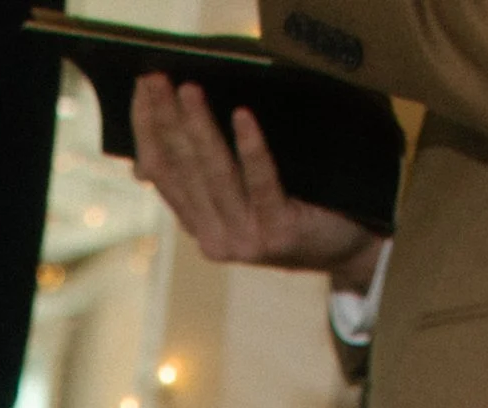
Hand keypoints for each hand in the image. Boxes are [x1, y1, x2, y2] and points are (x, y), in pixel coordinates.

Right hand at [131, 77, 384, 282]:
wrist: (346, 247)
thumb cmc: (295, 207)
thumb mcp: (242, 198)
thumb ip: (201, 184)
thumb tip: (142, 166)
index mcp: (201, 227)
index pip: (163, 175)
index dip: (148, 132)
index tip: (141, 92)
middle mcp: (215, 239)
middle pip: (183, 172)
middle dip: (166, 121)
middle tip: (156, 80)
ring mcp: (246, 240)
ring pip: (215, 176)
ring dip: (199, 129)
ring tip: (189, 90)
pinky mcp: (279, 234)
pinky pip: (262, 183)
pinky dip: (251, 149)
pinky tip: (243, 116)